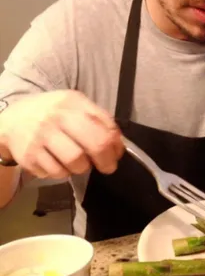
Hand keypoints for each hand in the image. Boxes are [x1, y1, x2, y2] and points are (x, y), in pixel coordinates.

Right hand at [0, 91, 123, 178]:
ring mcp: (41, 137)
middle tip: (107, 167)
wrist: (13, 118)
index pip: (105, 125)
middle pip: (95, 144)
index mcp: (73, 102)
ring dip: (83, 167)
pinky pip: (56, 173)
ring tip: (81, 163)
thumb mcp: (75, 106)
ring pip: (76, 161)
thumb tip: (118, 143)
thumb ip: (98, 119)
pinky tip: (61, 164)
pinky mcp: (29, 156)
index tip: (117, 153)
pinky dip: (63, 173)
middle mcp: (57, 117)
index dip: (116, 144)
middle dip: (106, 160)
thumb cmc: (53, 113)